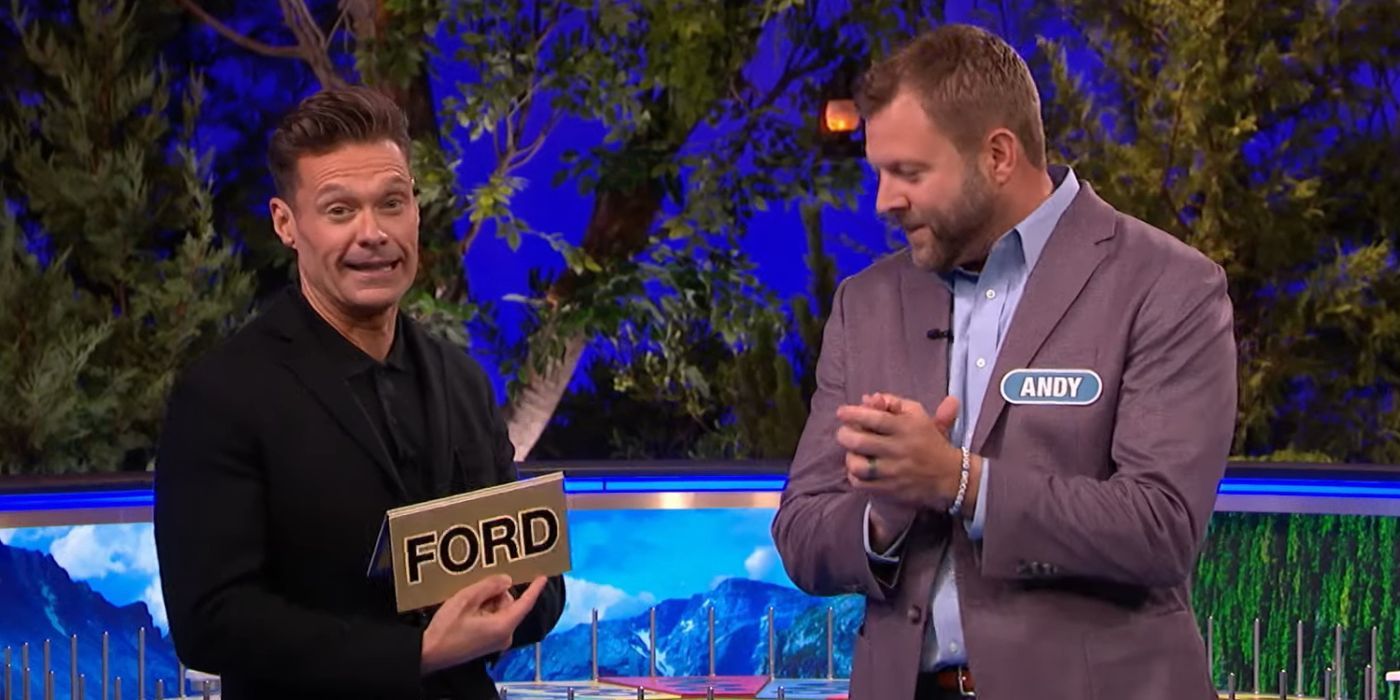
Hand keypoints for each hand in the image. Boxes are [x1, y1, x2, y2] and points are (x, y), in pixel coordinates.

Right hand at [420, 575, 547, 674]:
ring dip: (487, 603)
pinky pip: (493, 620)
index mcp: (503, 626)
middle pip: (508, 604)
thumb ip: (489, 587)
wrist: (429, 653)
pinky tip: (467, 610)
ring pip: (500, 611)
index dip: (534, 589)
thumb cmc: (446, 629)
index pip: (525, 604)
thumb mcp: (467, 600)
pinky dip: (483, 611)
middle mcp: (505, 636)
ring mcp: (497, 641)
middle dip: (495, 594)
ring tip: (467, 603)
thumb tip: (507, 581)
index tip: (543, 576)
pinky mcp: (488, 643)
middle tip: (475, 592)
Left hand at [837, 393, 977, 512]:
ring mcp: (894, 472)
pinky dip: (854, 476)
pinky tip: (857, 470)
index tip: (841, 412)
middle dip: (845, 435)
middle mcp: (900, 449)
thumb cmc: (929, 440)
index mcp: (907, 427)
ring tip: (852, 452)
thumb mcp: (918, 415)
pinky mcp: (891, 490)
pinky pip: (862, 484)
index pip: (875, 418)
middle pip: (860, 441)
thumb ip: (893, 403)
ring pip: (858, 465)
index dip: (853, 414)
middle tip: (843, 433)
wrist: (950, 476)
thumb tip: (868, 398)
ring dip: (849, 457)